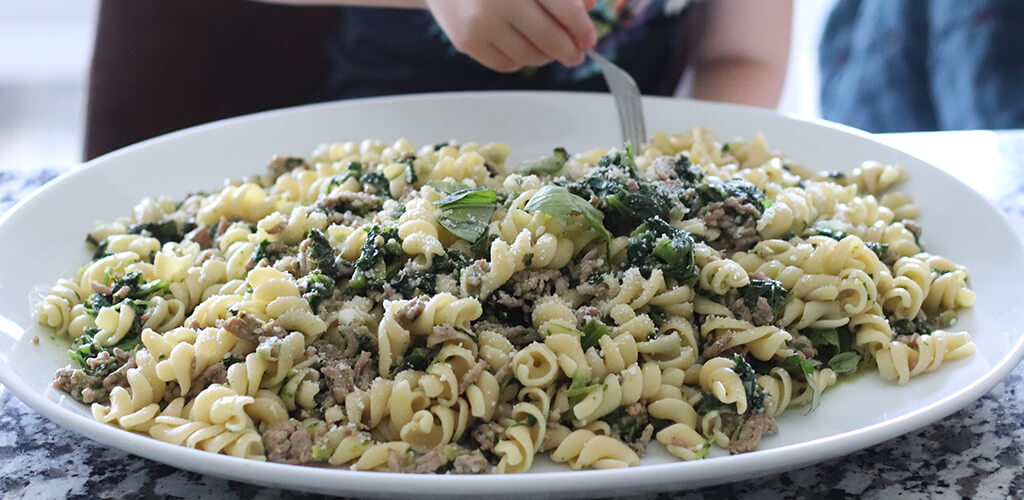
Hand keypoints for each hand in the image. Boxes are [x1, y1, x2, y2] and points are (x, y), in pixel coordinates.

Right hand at [424, 0, 596, 71]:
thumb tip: (588, 8)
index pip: (566, 10)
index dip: (583, 29)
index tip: (589, 39)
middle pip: (549, 38)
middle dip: (569, 51)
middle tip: (575, 54)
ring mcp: (480, 21)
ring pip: (530, 56)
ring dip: (546, 56)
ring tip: (547, 48)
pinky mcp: (466, 40)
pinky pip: (507, 65)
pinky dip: (520, 60)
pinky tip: (520, 45)